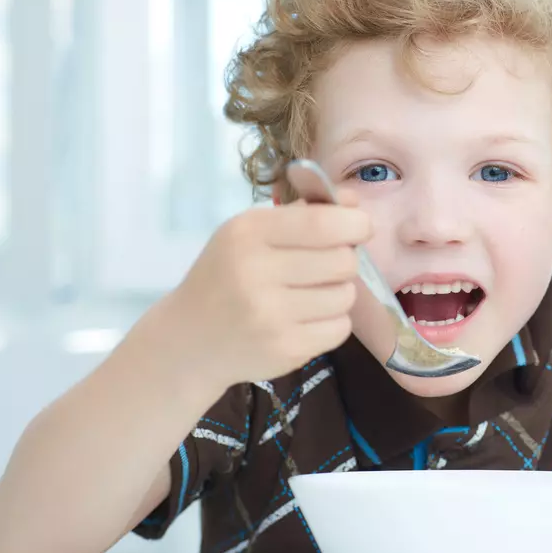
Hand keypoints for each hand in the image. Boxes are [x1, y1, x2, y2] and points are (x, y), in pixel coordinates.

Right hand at [162, 190, 370, 391]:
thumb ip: (303, 214)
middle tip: (326, 266)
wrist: (190, 338)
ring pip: (345, 296)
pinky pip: (340, 328)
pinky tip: (308, 319)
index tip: (360, 228)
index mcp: (248, 234)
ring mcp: (271, 316)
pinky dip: (333, 322)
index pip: (322, 223)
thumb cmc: (227, 276)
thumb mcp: (251, 233)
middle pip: (342, 261)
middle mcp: (256, 273)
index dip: (355, 224)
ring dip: (339, 293)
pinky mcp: (286, 350)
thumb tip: (353, 202)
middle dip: (345, 260)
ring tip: (312, 294)